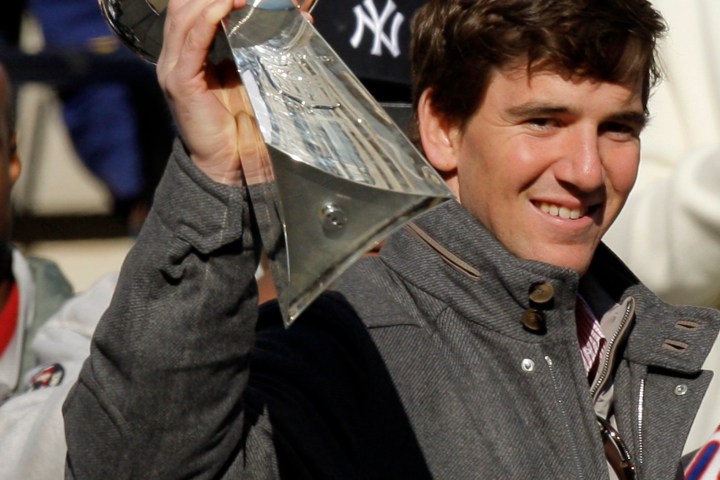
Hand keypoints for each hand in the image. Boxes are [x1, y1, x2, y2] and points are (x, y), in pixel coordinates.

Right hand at [157, 0, 315, 184]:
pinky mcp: (181, 82)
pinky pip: (192, 41)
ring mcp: (173, 69)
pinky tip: (227, 4)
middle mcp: (174, 57)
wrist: (227, 162)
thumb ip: (246, 50)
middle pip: (184, 5)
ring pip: (185, 16)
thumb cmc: (236, 125)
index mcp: (186, 55)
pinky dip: (208, 18)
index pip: (190, 9)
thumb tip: (275, 22)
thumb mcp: (241, 78)